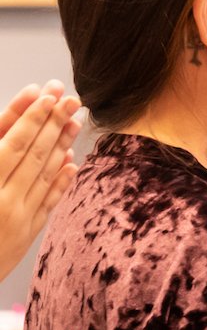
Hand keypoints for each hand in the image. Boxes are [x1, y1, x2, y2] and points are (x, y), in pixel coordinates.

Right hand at [0, 81, 81, 279]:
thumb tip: (6, 135)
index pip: (10, 143)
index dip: (29, 117)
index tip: (46, 94)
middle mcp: (2, 200)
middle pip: (33, 154)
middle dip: (53, 123)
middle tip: (71, 98)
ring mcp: (18, 219)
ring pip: (45, 175)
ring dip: (62, 145)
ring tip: (77, 121)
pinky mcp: (26, 235)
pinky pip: (48, 202)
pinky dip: (61, 181)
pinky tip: (72, 163)